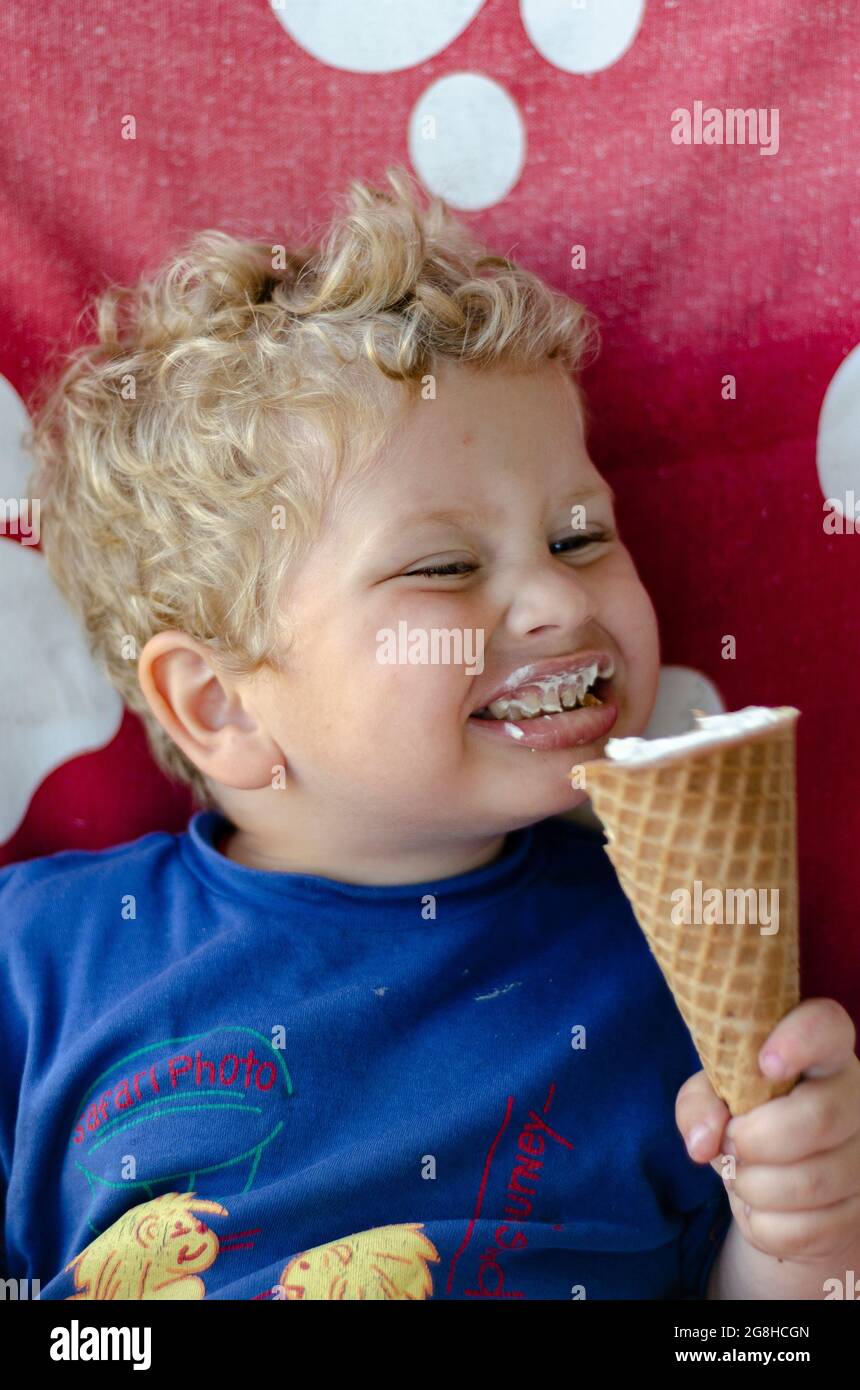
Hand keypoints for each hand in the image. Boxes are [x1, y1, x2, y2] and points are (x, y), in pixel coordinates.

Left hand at [675, 998, 859, 1262]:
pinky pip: (804, 1231)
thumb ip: (700, 1104)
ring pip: (810, 1183)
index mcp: (823, 1052)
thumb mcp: (715, 1095)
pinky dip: (762, 1225)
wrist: (778, 1178)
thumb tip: (702, 1141)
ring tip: (739, 1174)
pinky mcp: (859, 1214)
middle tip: (730, 1143)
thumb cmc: (747, 1115)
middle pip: (819, 1118)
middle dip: (756, 1139)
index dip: (799, 1041)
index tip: (765, 1064)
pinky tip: (760, 1206)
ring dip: (753, 1186)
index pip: (827, 1027)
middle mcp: (856, 1098)